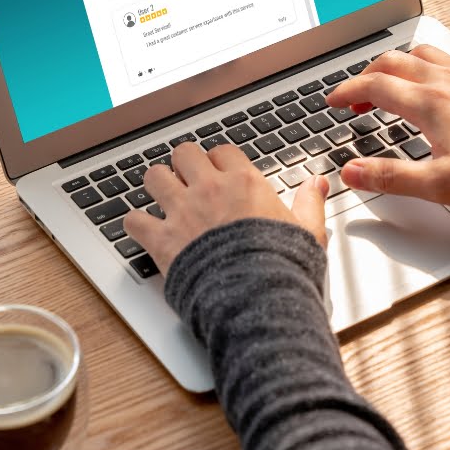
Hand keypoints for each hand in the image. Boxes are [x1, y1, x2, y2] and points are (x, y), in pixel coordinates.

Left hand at [124, 141, 330, 273]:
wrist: (256, 298)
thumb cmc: (283, 268)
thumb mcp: (308, 232)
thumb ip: (309, 203)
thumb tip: (316, 183)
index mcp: (245, 183)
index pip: (222, 151)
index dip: (218, 161)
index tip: (219, 172)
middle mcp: (210, 189)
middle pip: (184, 153)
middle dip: (183, 165)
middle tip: (188, 180)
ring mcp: (182, 211)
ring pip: (154, 176)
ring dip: (157, 185)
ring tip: (163, 197)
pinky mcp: (161, 238)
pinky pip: (133, 219)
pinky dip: (136, 224)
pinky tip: (144, 229)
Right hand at [325, 44, 449, 206]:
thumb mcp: (436, 184)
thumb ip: (389, 177)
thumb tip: (351, 172)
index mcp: (427, 103)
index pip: (374, 86)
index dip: (347, 90)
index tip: (333, 100)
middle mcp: (445, 81)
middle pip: (393, 62)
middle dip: (368, 74)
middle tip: (357, 95)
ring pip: (423, 52)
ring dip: (400, 63)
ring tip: (393, 82)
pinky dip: (433, 63)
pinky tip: (438, 79)